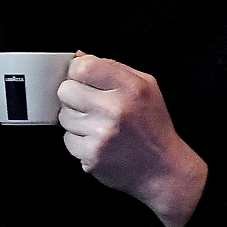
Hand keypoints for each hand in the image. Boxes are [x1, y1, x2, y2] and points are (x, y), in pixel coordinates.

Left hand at [56, 54, 208, 226]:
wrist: (163, 169)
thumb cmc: (154, 126)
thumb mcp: (146, 87)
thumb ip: (113, 68)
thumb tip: (78, 57)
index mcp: (130, 88)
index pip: (83, 67)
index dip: (77, 72)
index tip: (83, 79)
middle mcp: (115, 109)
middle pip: (66, 90)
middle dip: (74, 96)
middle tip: (90, 105)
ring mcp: (102, 135)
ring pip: (64, 116)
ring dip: (75, 120)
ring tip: (98, 125)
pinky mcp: (92, 156)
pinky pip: (67, 140)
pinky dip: (78, 141)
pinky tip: (97, 142)